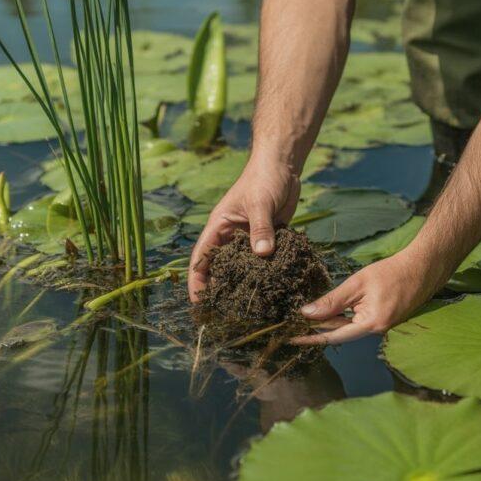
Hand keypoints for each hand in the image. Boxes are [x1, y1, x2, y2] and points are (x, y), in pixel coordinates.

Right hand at [188, 154, 300, 301]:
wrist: (283, 165)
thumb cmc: (264, 178)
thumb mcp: (260, 203)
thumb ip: (260, 228)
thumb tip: (263, 254)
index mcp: (219, 227)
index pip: (201, 258)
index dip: (197, 281)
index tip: (199, 303)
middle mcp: (231, 236)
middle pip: (220, 268)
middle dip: (220, 289)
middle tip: (224, 316)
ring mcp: (249, 239)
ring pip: (242, 267)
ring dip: (244, 284)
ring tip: (248, 310)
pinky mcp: (268, 239)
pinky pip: (263, 261)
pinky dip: (265, 274)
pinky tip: (273, 291)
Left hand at [291, 249, 439, 344]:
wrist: (422, 268)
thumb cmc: (391, 272)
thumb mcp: (357, 283)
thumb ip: (332, 300)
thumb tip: (307, 313)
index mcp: (370, 324)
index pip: (333, 336)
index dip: (310, 337)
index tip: (291, 340)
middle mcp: (376, 331)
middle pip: (340, 332)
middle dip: (317, 328)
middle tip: (291, 325)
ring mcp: (381, 326)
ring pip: (348, 326)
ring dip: (328, 322)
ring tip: (304, 318)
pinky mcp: (383, 319)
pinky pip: (357, 321)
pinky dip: (342, 316)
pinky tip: (328, 311)